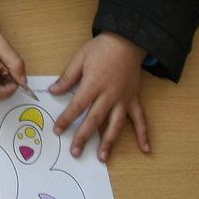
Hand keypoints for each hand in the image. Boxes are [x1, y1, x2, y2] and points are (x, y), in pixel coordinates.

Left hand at [48, 32, 149, 161]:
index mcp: (94, 84)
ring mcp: (123, 99)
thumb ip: (67, 77)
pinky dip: (144, 134)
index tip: (57, 130)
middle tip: (75, 152)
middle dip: (84, 137)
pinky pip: (140, 119)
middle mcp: (109, 95)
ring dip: (109, 142)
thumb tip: (53, 91)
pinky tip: (145, 149)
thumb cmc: (101, 49)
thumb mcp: (80, 58)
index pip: (78, 106)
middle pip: (95, 119)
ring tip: (102, 158)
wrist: (127, 41)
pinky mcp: (134, 99)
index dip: (66, 119)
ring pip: (116, 124)